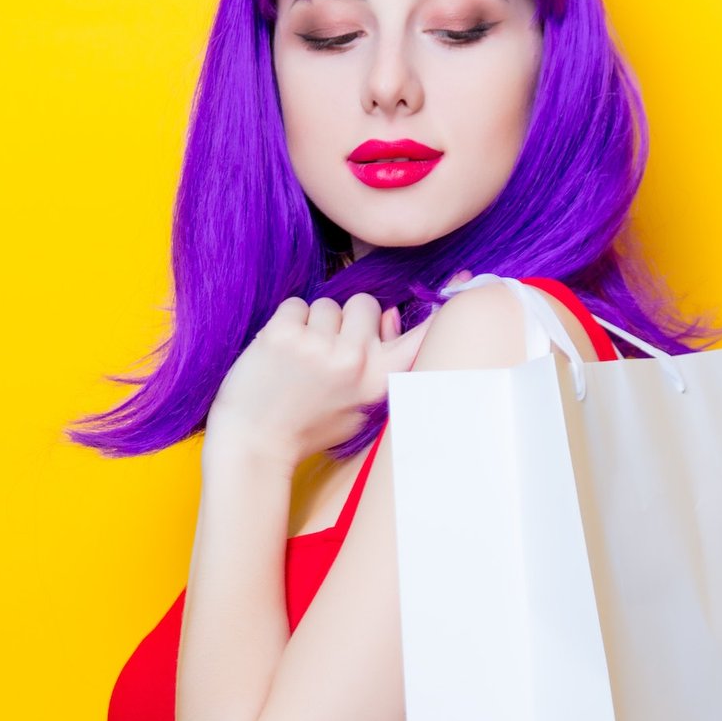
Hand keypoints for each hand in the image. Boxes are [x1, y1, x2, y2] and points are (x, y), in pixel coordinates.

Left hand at [208, 276, 467, 465]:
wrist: (254, 442)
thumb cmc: (310, 423)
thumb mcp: (359, 403)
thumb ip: (382, 360)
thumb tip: (392, 313)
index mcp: (380, 382)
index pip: (421, 335)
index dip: (443, 306)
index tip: (466, 278)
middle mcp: (355, 362)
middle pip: (366, 304)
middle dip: (348, 321)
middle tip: (328, 357)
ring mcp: (318, 348)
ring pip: (329, 304)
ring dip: (314, 326)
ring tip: (300, 360)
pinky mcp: (283, 335)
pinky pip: (296, 304)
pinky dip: (286, 323)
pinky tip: (280, 354)